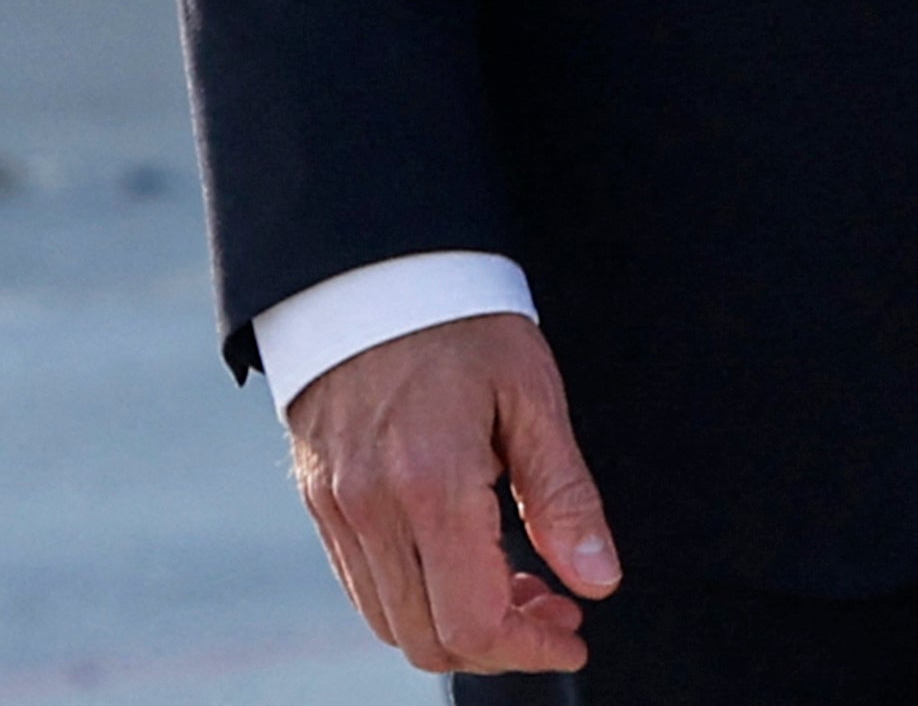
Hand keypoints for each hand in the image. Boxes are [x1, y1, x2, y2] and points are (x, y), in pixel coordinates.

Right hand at [284, 311, 618, 675]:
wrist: (370, 268)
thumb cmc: (459, 320)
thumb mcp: (531, 394)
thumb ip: (564, 496)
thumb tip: (597, 580)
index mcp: (430, 484)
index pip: (474, 622)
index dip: (531, 649)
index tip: (573, 634)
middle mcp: (371, 509)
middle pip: (429, 641)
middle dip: (501, 646)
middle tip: (553, 604)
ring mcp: (337, 510)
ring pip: (391, 623)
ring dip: (456, 627)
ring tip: (513, 582)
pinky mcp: (320, 502)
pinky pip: (363, 585)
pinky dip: (415, 599)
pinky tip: (459, 561)